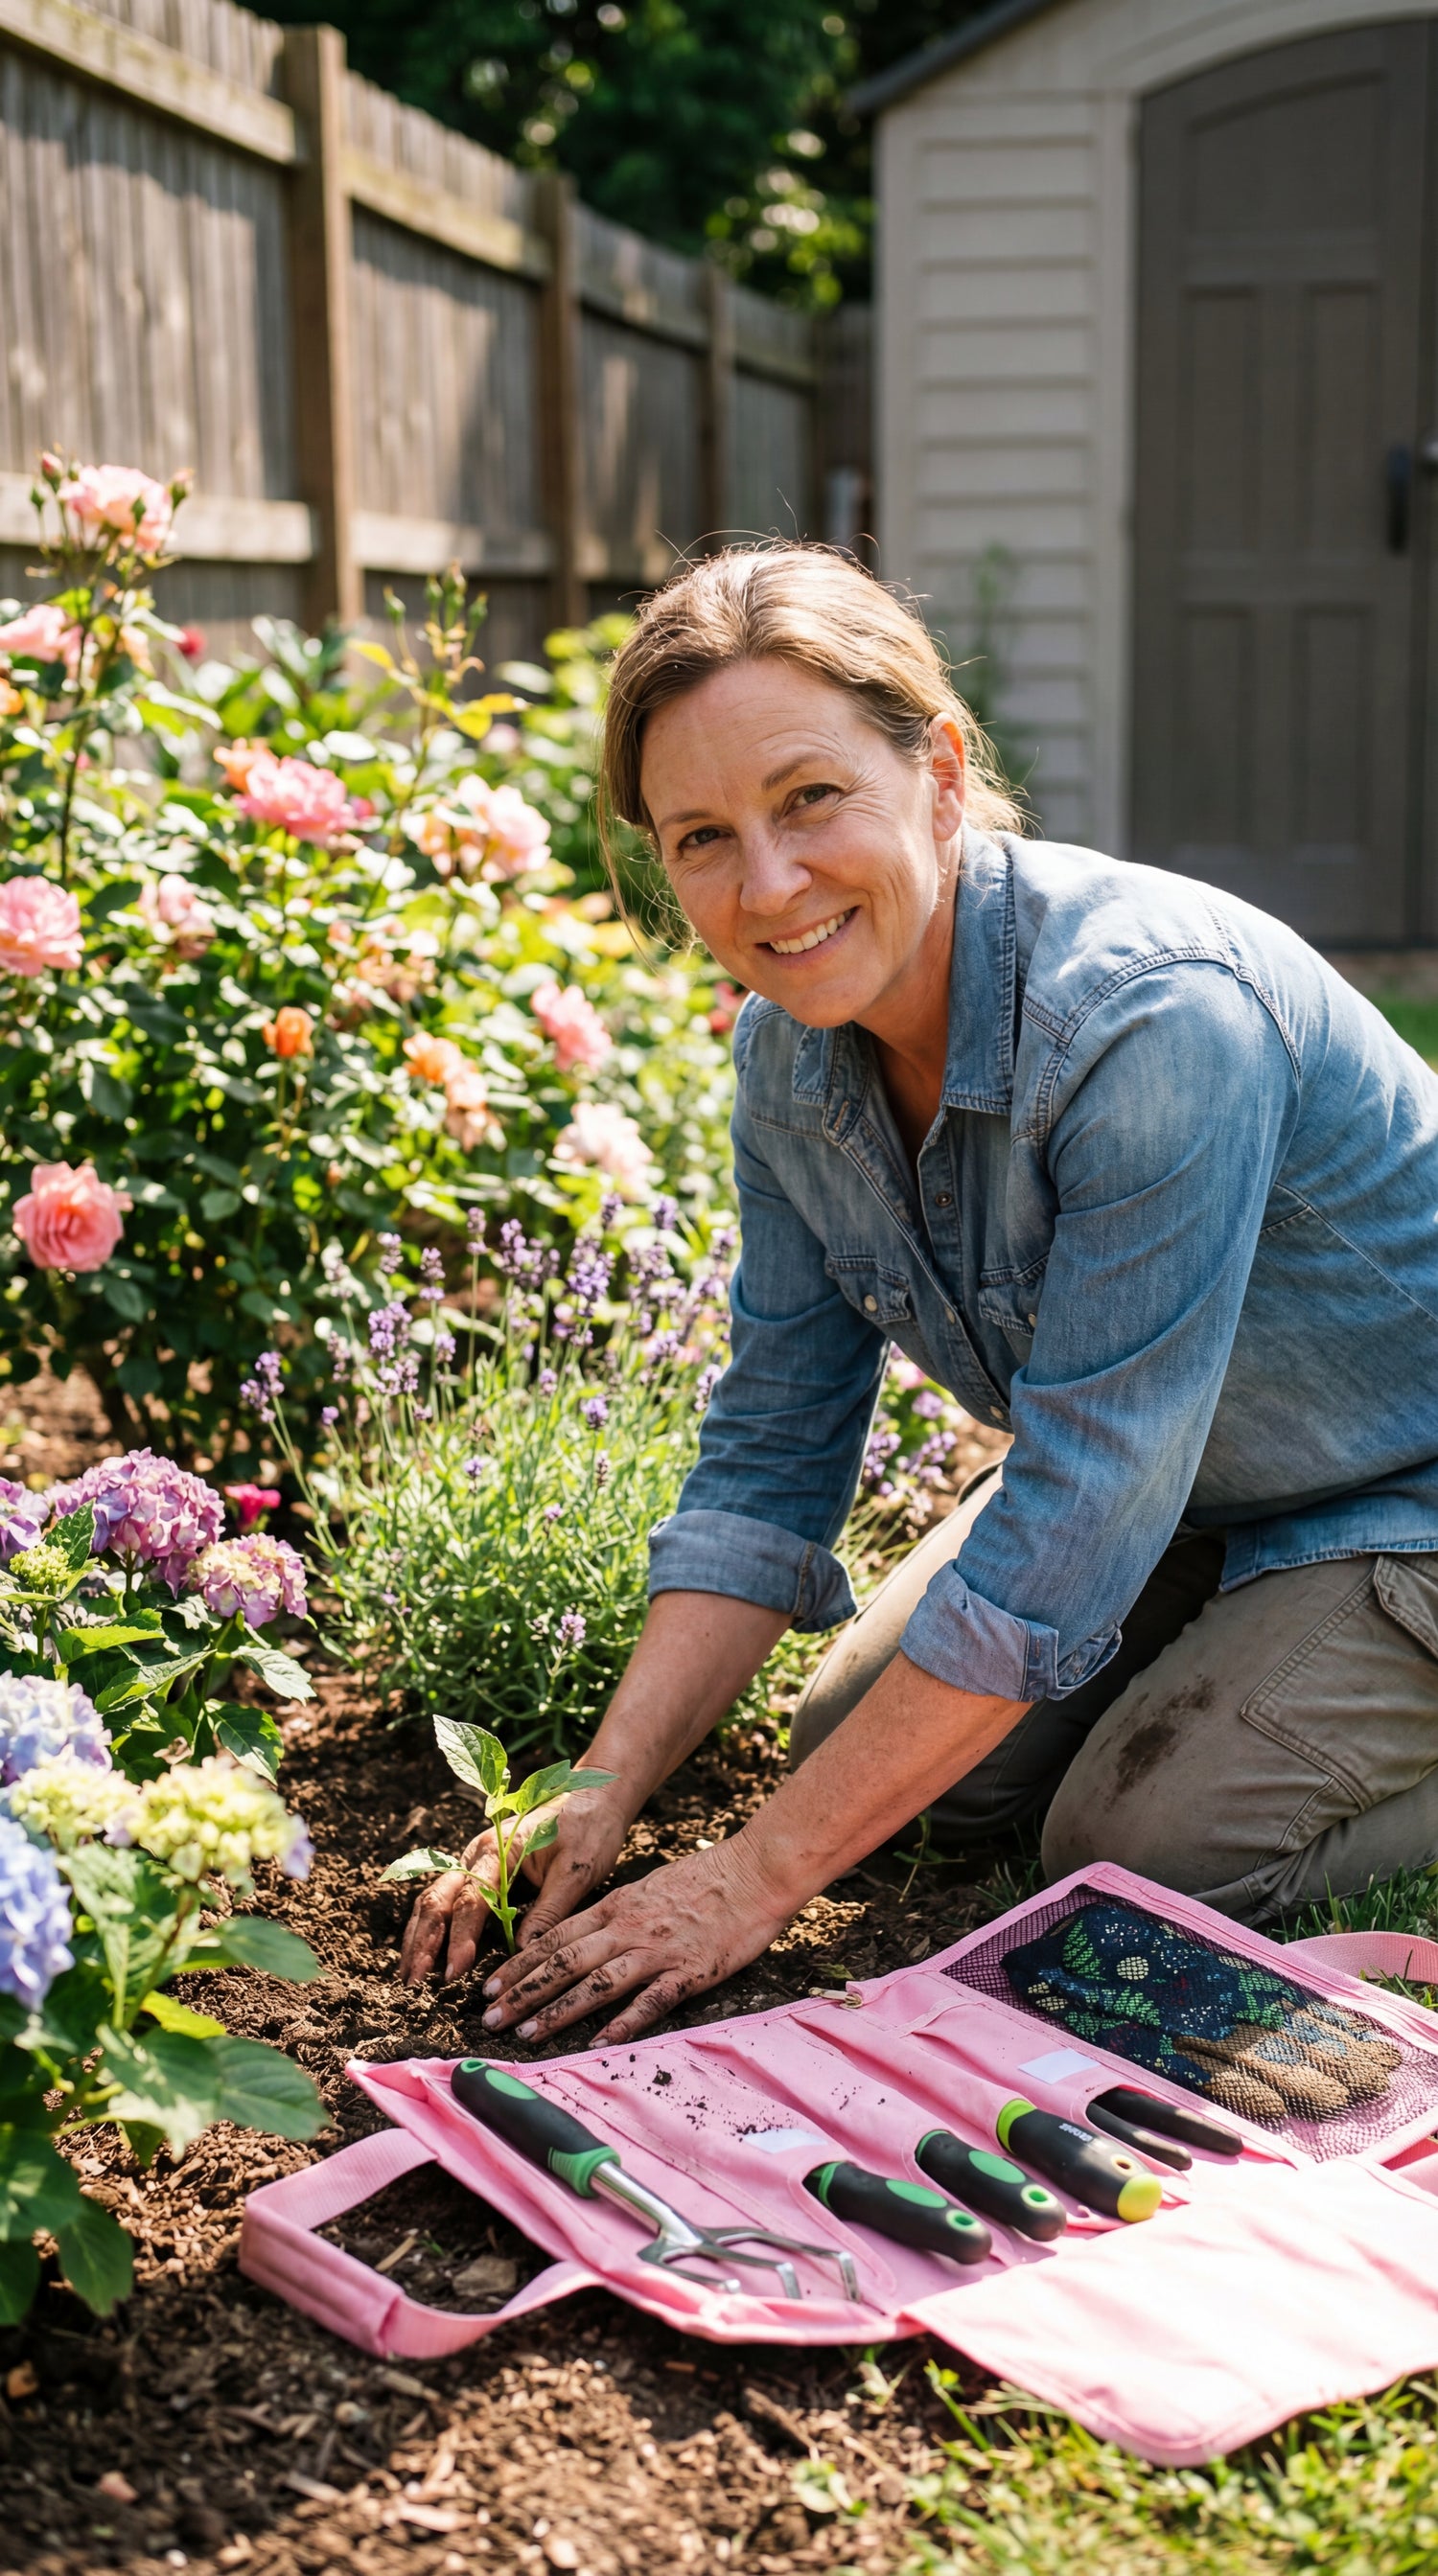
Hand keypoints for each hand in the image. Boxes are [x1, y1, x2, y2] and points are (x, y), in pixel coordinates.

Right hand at [399, 1786, 630, 1985]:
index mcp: (498, 1849)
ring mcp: (475, 1861)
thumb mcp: (577, 1871)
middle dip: (423, 1941)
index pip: (470, 1900)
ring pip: (435, 1899)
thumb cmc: (589, 1828)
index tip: (456, 1972)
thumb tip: (522, 1954)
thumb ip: (548, 1910)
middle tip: (413, 1982)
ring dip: (420, 1937)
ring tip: (410, 1976)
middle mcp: (477, 1853)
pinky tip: (426, 1953)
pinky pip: (448, 1899)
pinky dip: (433, 1927)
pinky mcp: (481, 1870)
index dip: (460, 1938)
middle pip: (437, 1898)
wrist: (596, 1795)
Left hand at [476, 1836, 792, 2044]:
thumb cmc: (706, 1879)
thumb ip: (617, 1914)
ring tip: (526, 2033)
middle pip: (563, 1962)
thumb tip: (586, 1936)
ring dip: (557, 2009)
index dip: (518, 1964)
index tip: (489, 1986)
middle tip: (489, 2019)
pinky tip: (599, 2042)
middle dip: (522, 1992)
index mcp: (616, 1907)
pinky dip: (622, 2022)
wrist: (754, 1871)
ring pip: (595, 1982)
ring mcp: (656, 1950)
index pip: (555, 1938)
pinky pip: (649, 2001)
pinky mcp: (688, 1971)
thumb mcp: (648, 1888)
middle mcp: (627, 1928)